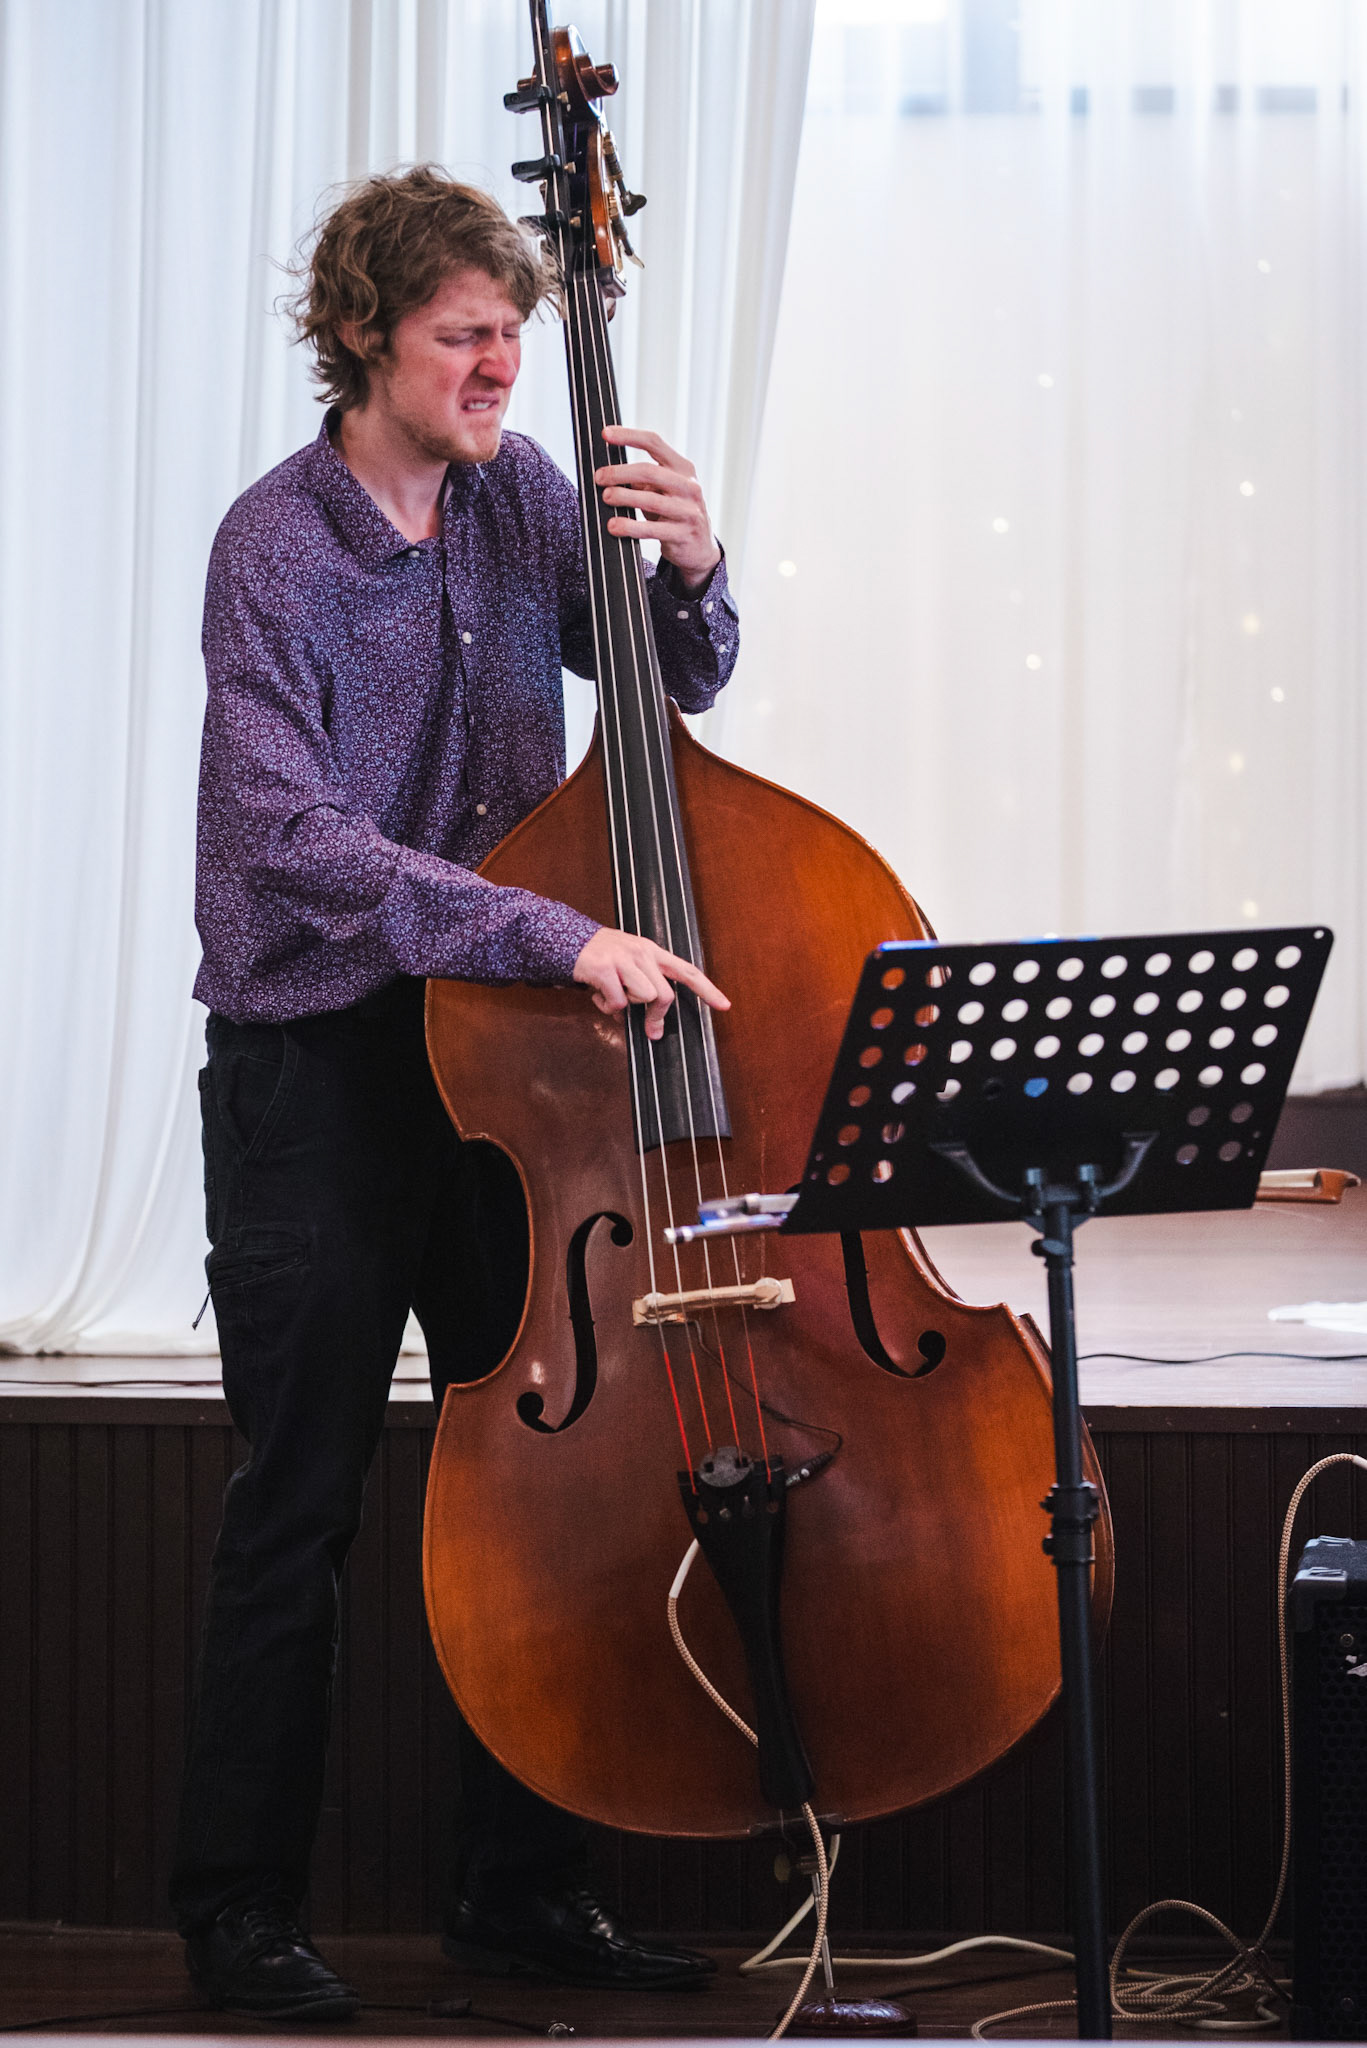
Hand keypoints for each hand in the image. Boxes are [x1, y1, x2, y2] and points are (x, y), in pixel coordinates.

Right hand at [573, 928, 729, 1041]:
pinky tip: (598, 994)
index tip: (724, 1005)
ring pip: (643, 998)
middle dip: (656, 1016)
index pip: (687, 971)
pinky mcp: (605, 969)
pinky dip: (607, 1007)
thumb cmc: (601, 957)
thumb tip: (650, 1025)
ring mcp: (623, 959)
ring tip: (612, 994)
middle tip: (649, 1028)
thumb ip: (643, 988)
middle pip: (664, 995)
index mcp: (652, 951)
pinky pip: (617, 1003)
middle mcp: (641, 952)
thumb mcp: (629, 964)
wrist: (567, 939)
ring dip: (627, 1005)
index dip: (707, 989)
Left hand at [594, 426, 721, 591]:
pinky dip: (630, 527)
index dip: (629, 436)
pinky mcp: (683, 535)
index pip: (654, 443)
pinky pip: (652, 529)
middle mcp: (688, 486)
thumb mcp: (662, 491)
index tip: (606, 434)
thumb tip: (608, 470)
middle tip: (599, 477)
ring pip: (651, 500)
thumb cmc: (674, 512)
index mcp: (682, 468)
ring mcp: (688, 511)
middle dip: (620, 472)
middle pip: (649, 471)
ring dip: (624, 497)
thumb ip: (641, 478)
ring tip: (606, 497)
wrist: (700, 548)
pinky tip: (614, 526)